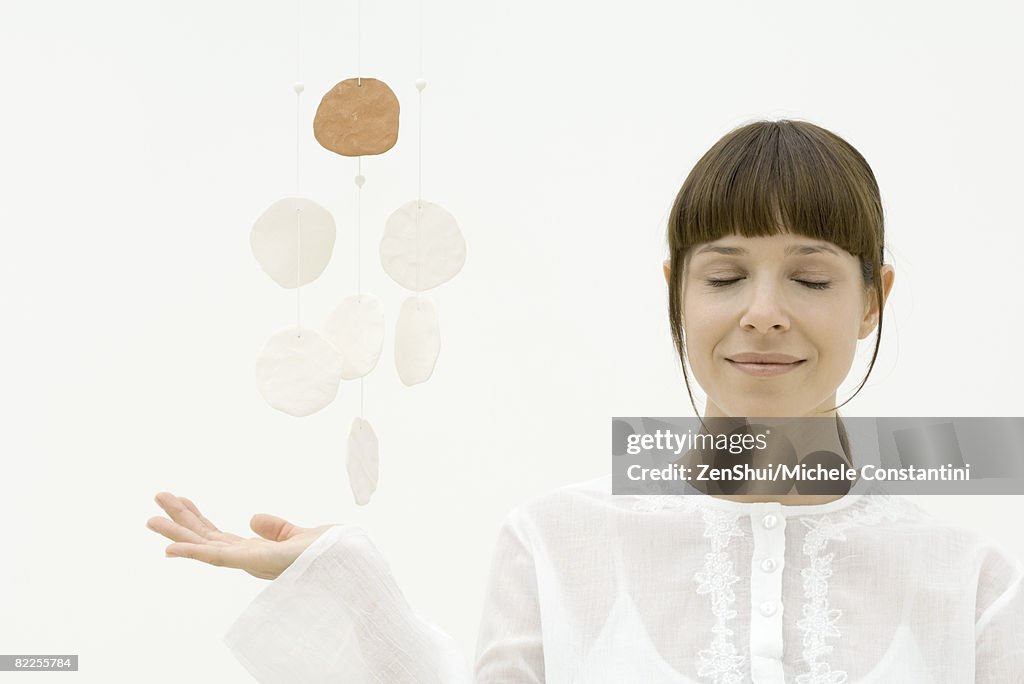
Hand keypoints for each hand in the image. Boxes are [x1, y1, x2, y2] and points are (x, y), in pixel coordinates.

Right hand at [146, 492, 336, 579]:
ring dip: (176, 533)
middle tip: (157, 498)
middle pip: (205, 536)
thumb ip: (276, 528)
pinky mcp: (252, 563)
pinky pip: (216, 558)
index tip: (180, 500)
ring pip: (204, 546)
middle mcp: (246, 558)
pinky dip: (192, 553)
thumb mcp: (297, 534)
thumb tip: (253, 518)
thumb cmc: (326, 554)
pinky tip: (170, 548)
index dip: (197, 518)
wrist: (343, 561)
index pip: (217, 534)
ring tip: (150, 519)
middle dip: (180, 519)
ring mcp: (247, 562)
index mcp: (254, 551)